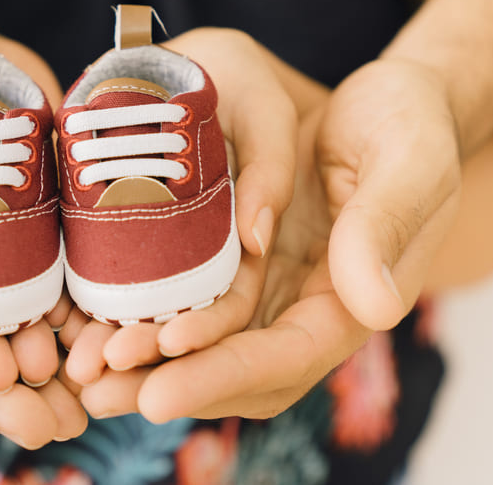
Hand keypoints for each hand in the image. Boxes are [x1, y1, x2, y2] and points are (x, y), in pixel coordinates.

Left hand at [71, 52, 461, 422]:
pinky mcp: (246, 260)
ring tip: (83, 368)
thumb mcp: (408, 161)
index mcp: (355, 298)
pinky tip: (98, 318)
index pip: (287, 358)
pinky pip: (195, 299)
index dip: (224, 376)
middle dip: (169, 383)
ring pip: (207, 342)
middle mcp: (309, 306)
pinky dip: (151, 314)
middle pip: (237, 367)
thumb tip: (373, 308)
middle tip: (96, 391)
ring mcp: (275, 286)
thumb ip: (385, 225)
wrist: (391, 100)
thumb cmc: (409, 123)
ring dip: (148, 360)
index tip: (158, 390)